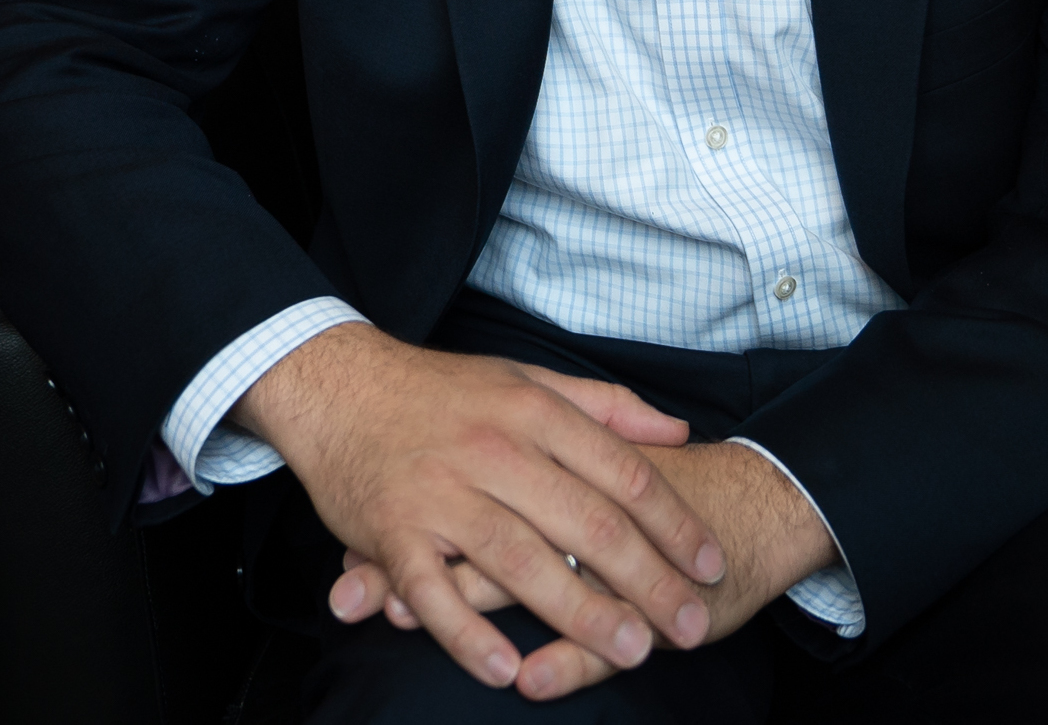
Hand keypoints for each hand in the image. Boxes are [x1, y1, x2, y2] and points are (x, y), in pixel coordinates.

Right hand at [332, 432, 838, 690]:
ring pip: (518, 558)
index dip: (672, 522)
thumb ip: (603, 406)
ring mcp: (440, 492)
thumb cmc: (439, 391)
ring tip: (630, 650)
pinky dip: (467, 633)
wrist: (338, 386)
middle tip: (689, 623)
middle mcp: (491, 449)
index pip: (620, 471)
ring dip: (578, 610)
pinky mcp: (392, 531)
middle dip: (645, 578)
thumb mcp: (525, 377)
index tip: (709, 563)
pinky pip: (432, 591)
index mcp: (531, 410)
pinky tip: (508, 670)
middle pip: (584, 520)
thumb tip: (676, 433)